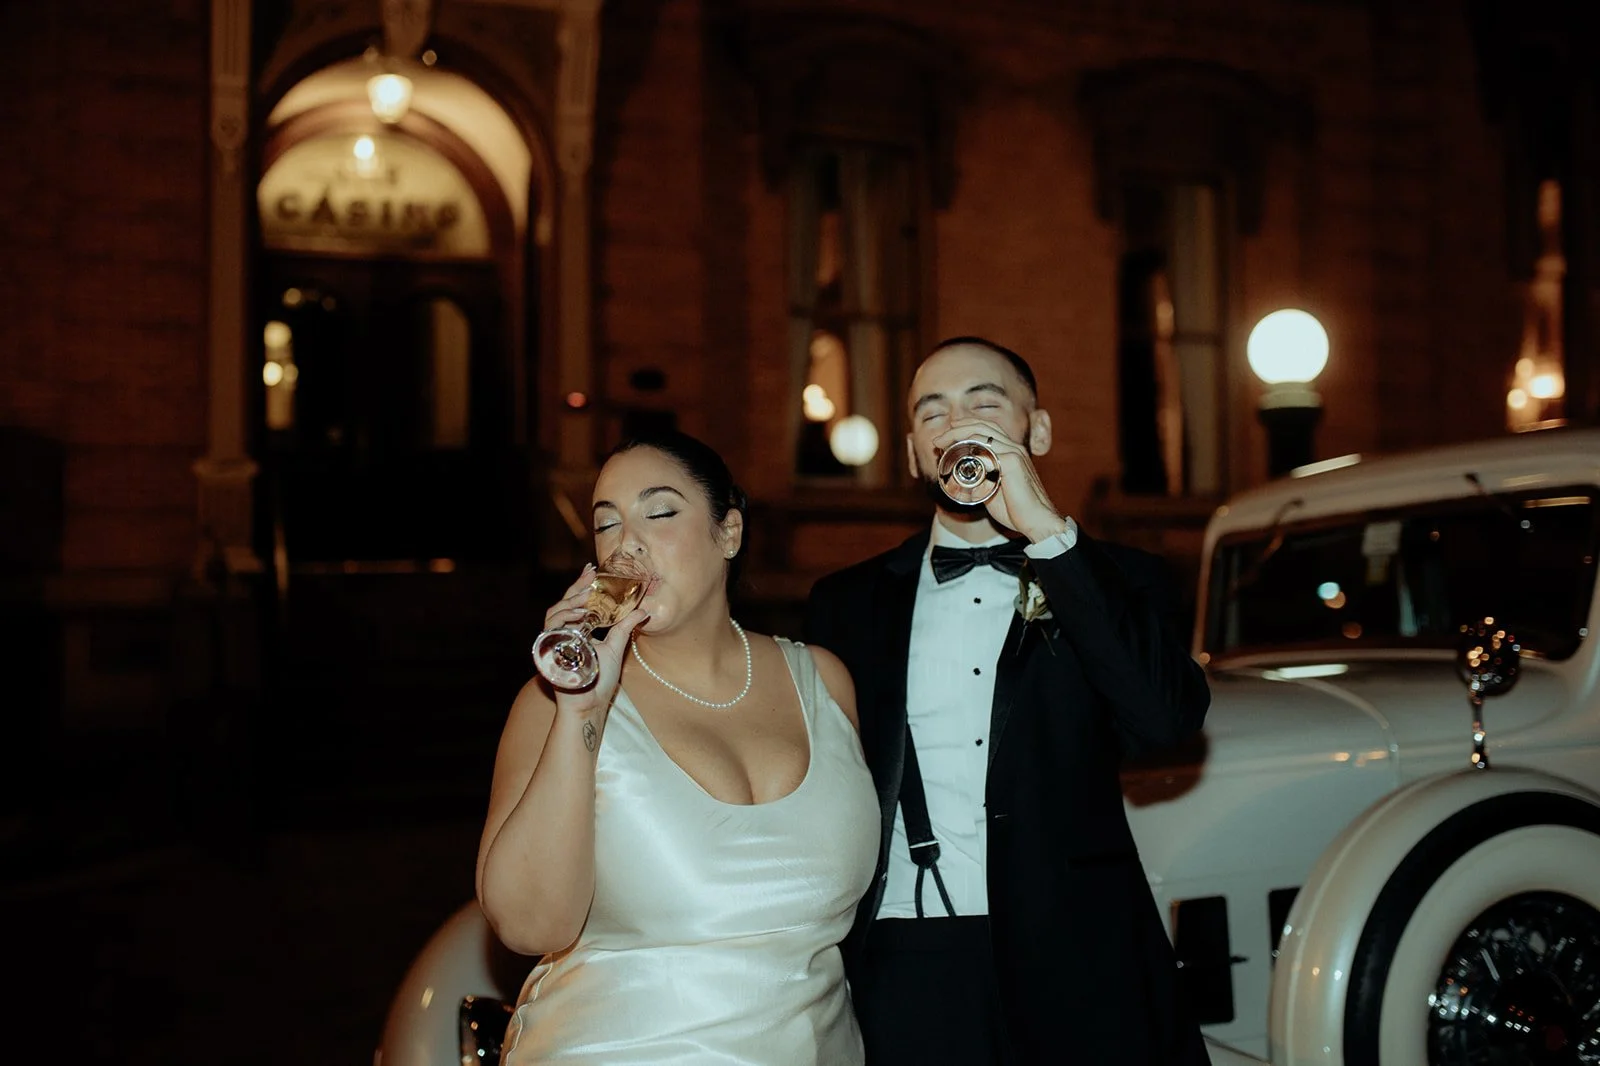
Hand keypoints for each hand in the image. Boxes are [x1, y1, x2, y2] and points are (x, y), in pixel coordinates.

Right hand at [542, 564, 649, 720]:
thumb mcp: (615, 648)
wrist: (590, 704)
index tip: (592, 569)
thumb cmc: (600, 680)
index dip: (582, 585)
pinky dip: (563, 618)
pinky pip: (550, 628)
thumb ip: (624, 627)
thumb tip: (643, 611)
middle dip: (576, 587)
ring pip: (554, 612)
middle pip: (564, 603)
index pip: (577, 602)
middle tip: (590, 576)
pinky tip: (578, 614)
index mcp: (578, 629)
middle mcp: (564, 632)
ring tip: (587, 596)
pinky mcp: (549, 650)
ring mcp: (555, 641)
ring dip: (570, 602)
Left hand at [933, 419, 1069, 542]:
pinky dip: (968, 451)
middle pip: (982, 426)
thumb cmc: (1016, 509)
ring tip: (941, 443)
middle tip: (938, 439)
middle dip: (957, 428)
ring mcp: (1014, 453)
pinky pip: (986, 450)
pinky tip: (955, 455)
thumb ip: (981, 480)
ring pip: (982, 435)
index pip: (987, 429)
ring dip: (958, 435)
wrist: (1036, 521)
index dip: (965, 428)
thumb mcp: (993, 490)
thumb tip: (963, 479)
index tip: (946, 436)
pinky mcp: (1013, 462)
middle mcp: (1014, 448)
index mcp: (1011, 451)